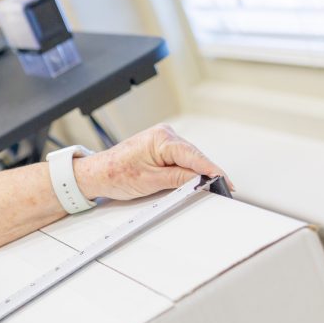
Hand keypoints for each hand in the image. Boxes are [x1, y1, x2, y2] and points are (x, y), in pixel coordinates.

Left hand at [74, 124, 233, 200]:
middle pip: (194, 156)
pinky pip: (180, 158)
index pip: (195, 155)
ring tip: (207, 186)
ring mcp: (162, 139)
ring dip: (196, 172)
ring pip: (189, 157)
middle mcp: (164, 134)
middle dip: (206, 172)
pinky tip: (193, 179)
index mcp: (161, 138)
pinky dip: (187, 169)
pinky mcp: (160, 146)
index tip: (227, 181)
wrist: (96, 174)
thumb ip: (179, 179)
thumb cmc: (115, 174)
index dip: (213, 170)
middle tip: (222, 188)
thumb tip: (202, 179)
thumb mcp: (151, 181)